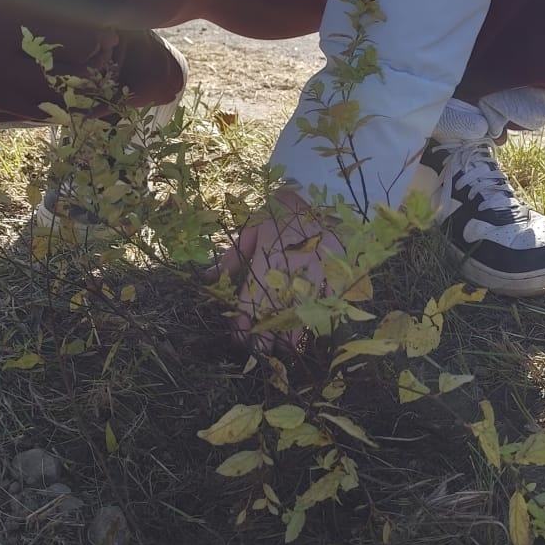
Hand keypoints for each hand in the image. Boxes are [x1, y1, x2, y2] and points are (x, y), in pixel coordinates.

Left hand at [218, 187, 343, 349]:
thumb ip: (231, 256)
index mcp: (268, 260)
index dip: (244, 322)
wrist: (323, 190)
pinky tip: (315, 335)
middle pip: (275, 313)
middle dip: (266, 336)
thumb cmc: (282, 210)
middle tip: (259, 353)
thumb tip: (206, 278)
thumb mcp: (251, 227)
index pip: (252, 300)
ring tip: (284, 353)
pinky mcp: (337, 274)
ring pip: (302, 314)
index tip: (239, 337)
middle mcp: (291, 271)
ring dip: (292, 335)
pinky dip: (321, 320)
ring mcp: (317, 275)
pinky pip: (329, 304)